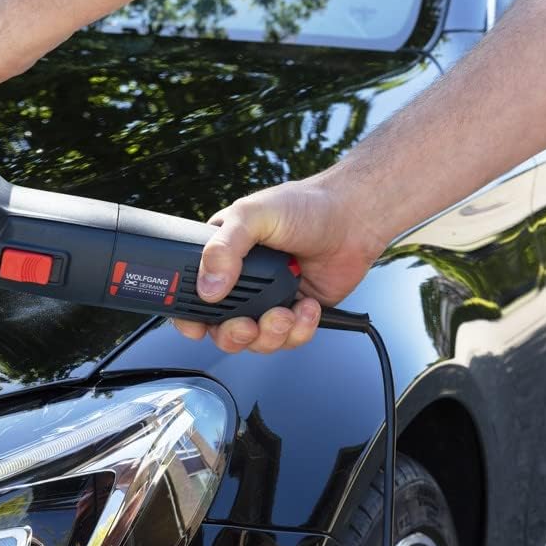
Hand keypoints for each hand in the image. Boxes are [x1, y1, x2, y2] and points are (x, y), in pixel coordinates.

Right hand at [173, 175, 387, 352]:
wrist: (355, 217)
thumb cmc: (305, 205)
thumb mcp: (253, 215)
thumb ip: (224, 248)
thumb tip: (209, 287)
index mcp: (222, 256)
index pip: (193, 295)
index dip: (190, 317)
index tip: (196, 327)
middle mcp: (242, 281)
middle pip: (221, 328)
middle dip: (233, 334)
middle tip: (246, 326)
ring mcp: (269, 299)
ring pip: (255, 340)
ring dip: (269, 334)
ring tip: (284, 314)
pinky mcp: (297, 312)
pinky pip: (288, 339)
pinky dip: (298, 330)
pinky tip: (307, 306)